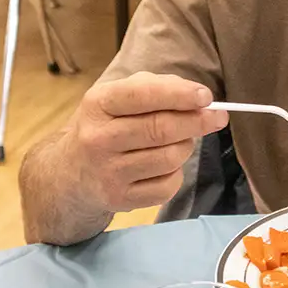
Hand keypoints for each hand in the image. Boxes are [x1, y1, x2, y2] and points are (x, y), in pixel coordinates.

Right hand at [62, 73, 225, 213]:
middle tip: (218, 117)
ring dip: (186, 147)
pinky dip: (176, 174)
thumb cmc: (107, 124)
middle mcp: (98, 139)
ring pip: (170, 158)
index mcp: (98, 104)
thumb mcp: (118, 96)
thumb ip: (156, 87)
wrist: (70, 174)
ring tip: (179, 142)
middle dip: (198, 121)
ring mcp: (107, 173)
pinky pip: (167, 186)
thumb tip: (198, 97)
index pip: (142, 95)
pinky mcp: (119, 200)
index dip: (179, 95)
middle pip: (162, 129)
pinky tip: (164, 166)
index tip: (206, 96)